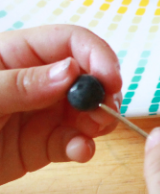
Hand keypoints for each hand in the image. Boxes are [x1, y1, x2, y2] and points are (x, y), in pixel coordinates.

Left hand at [0, 25, 121, 184]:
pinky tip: (80, 152)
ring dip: (97, 123)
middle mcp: (35, 81)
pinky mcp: (42, 145)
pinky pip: (73, 142)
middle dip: (102, 94)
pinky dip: (83, 147)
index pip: (69, 42)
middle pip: (87, 77)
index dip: (97, 56)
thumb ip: (22, 84)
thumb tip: (72, 71)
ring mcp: (40, 113)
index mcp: (15, 54)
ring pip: (86, 111)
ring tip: (92, 135)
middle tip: (104, 114)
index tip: (111, 81)